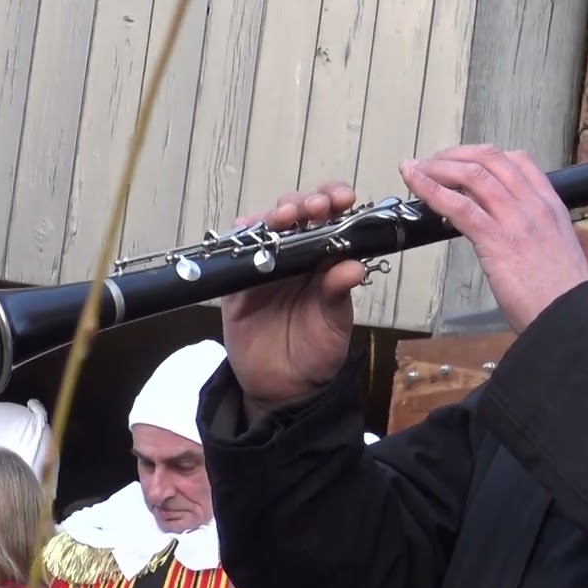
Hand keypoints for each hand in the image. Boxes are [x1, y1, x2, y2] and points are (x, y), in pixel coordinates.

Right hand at [220, 183, 365, 419]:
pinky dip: (238, 238)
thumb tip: (354, 266)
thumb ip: (338, 295)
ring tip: (284, 217)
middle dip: (304, 202)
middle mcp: (296, 256)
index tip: (342, 198)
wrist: (284, 389)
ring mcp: (264, 266)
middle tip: (314, 207)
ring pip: (265, 227)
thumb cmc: (317, 352)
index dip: (334, 201)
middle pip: (296, 214)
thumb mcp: (334, 325)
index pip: (331, 219)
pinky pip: (234, 254)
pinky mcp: (237, 284)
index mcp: (324, 260)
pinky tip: (245, 230)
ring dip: (273, 214)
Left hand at [400, 144, 587, 332]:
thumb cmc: (559, 296)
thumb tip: (509, 232)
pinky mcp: (496, 239)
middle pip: (489, 159)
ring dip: (437, 168)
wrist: (569, 318)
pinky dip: (430, 189)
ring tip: (415, 170)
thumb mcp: (555, 251)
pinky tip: (414, 183)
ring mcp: (515, 219)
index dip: (482, 155)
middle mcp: (534, 205)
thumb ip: (534, 234)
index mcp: (550, 206)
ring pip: (472, 175)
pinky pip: (459, 206)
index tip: (461, 163)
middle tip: (431, 164)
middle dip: (454, 156)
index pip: (518, 161)